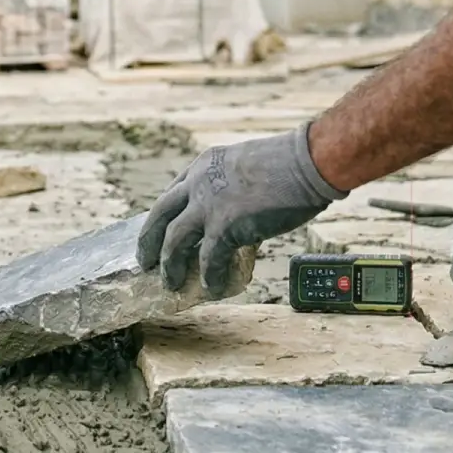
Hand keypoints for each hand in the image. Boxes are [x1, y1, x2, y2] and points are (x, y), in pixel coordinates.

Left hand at [136, 128, 347, 297]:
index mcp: (204, 164)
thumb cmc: (291, 164)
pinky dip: (209, 276)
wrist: (308, 163)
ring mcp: (208, 204)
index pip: (172, 193)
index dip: (163, 216)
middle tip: (144, 261)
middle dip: (149, 241)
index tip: (158, 230)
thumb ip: (232, 189)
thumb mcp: (247, 167)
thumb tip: (236, 222)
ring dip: (170, 265)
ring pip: (174, 241)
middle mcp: (198, 182)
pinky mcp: (224, 225)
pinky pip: (209, 259)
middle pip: (159, 216)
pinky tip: (212, 289)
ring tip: (170, 282)